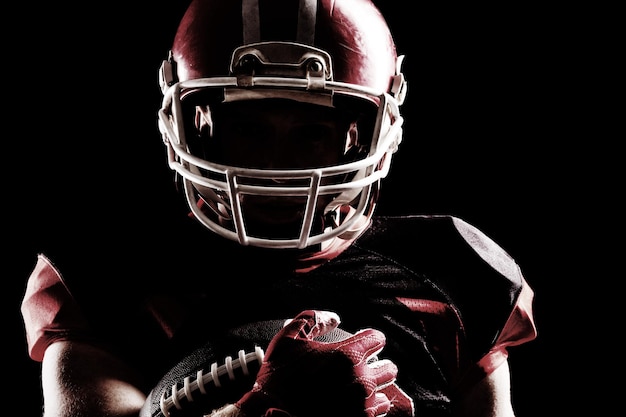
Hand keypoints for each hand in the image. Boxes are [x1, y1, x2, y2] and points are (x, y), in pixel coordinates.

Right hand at [234, 310, 413, 416]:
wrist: (269, 414)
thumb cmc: (278, 377)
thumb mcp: (288, 338)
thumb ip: (313, 320)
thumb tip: (334, 318)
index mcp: (347, 355)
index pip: (378, 338)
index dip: (369, 339)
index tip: (361, 344)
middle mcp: (361, 380)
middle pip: (389, 368)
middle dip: (378, 366)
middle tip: (361, 369)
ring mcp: (362, 405)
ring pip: (384, 393)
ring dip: (374, 390)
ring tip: (357, 390)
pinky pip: (377, 413)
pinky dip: (369, 408)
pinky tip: (354, 405)